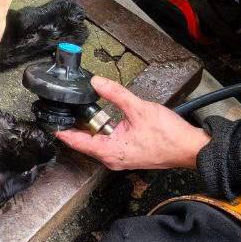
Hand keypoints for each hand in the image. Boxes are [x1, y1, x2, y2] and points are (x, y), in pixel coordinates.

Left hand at [56, 75, 210, 170]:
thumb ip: (115, 94)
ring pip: (97, 143)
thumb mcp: (138, 108)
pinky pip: (109, 143)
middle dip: (75, 127)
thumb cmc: (169, 135)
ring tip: (83, 112)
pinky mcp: (128, 154)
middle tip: (64, 110)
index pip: (77, 142)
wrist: (190, 148)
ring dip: (91, 129)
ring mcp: (121, 158)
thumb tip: (97, 82)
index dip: (62, 131)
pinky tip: (106, 120)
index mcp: (110, 151)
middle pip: (85, 142)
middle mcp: (113, 159)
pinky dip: (104, 132)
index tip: (49, 123)